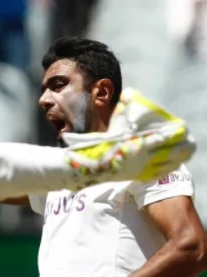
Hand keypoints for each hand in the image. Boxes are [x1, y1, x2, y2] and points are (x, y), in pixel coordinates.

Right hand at [63, 119, 193, 187]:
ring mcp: (143, 168)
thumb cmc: (103, 142)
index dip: (177, 133)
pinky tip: (174, 165)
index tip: (183, 127)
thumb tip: (130, 92)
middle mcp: (145, 157)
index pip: (165, 137)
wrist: (93, 164)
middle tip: (190, 141)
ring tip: (187, 152)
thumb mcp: (114, 123)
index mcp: (140, 142)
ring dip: (180, 157)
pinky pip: (159, 173)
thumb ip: (124, 108)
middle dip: (184, 146)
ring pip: (168, 164)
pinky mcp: (139, 176)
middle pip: (172, 152)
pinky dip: (169, 168)